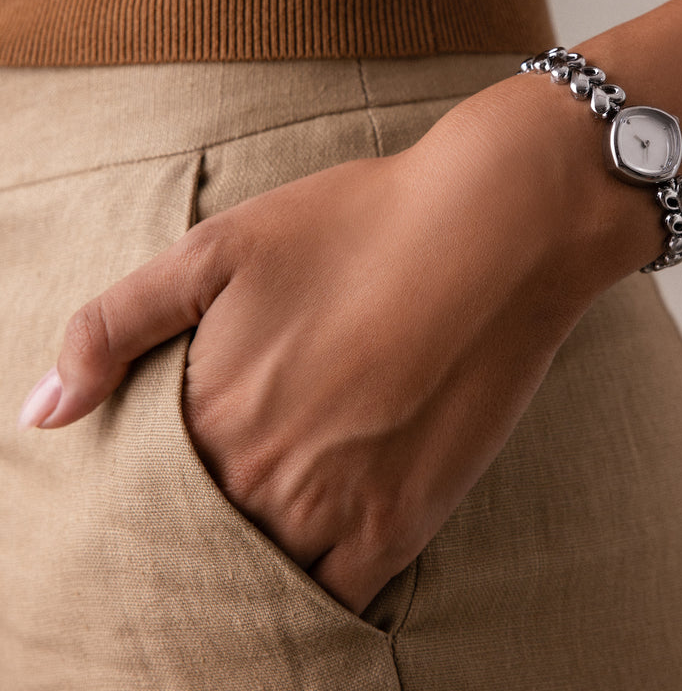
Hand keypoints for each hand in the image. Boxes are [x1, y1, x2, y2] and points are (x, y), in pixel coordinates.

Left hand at [16, 76, 652, 613]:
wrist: (490, 229)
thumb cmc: (357, 225)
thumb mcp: (217, 248)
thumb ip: (114, 326)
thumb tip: (41, 413)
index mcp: (205, 413)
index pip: (142, 503)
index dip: (145, 508)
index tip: (159, 503)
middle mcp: (258, 477)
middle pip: (198, 551)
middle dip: (191, 550)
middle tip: (216, 528)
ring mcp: (333, 511)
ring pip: (262, 585)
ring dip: (249, 581)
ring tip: (256, 551)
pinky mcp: (401, 524)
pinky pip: (337, 601)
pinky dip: (315, 601)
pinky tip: (313, 573)